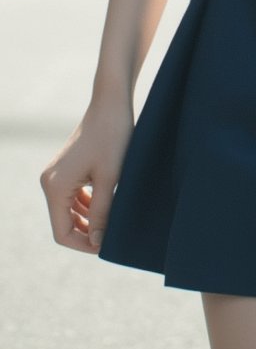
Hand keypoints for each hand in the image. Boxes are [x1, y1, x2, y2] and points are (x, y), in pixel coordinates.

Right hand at [40, 100, 133, 251]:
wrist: (111, 103)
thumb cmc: (113, 137)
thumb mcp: (110, 178)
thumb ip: (102, 213)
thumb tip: (97, 244)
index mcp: (55, 187)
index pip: (62, 233)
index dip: (84, 244)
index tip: (107, 245)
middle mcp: (49, 182)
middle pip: (64, 223)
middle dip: (87, 233)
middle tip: (112, 235)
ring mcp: (56, 175)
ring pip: (69, 211)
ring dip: (88, 220)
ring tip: (112, 222)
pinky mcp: (66, 168)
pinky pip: (72, 197)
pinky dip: (87, 206)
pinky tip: (106, 206)